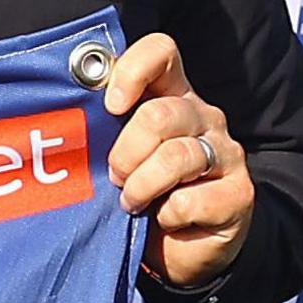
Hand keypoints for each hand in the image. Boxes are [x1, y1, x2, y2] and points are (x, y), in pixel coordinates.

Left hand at [101, 32, 253, 289]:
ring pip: (176, 157)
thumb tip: (62, 123)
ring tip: (130, 203)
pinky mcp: (239, 193)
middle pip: (160, 114)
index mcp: (171, 96)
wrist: (180, 249)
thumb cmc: (141, 193)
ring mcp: (226, 153)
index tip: (110, 106)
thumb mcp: (118, 157)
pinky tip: (164, 220)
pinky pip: (191, 200)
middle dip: (125, 152)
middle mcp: (203, 117)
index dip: (132, 71)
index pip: (162, 53)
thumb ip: (102, 132)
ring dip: (142, 186)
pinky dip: (167, 215)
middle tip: (114, 177)